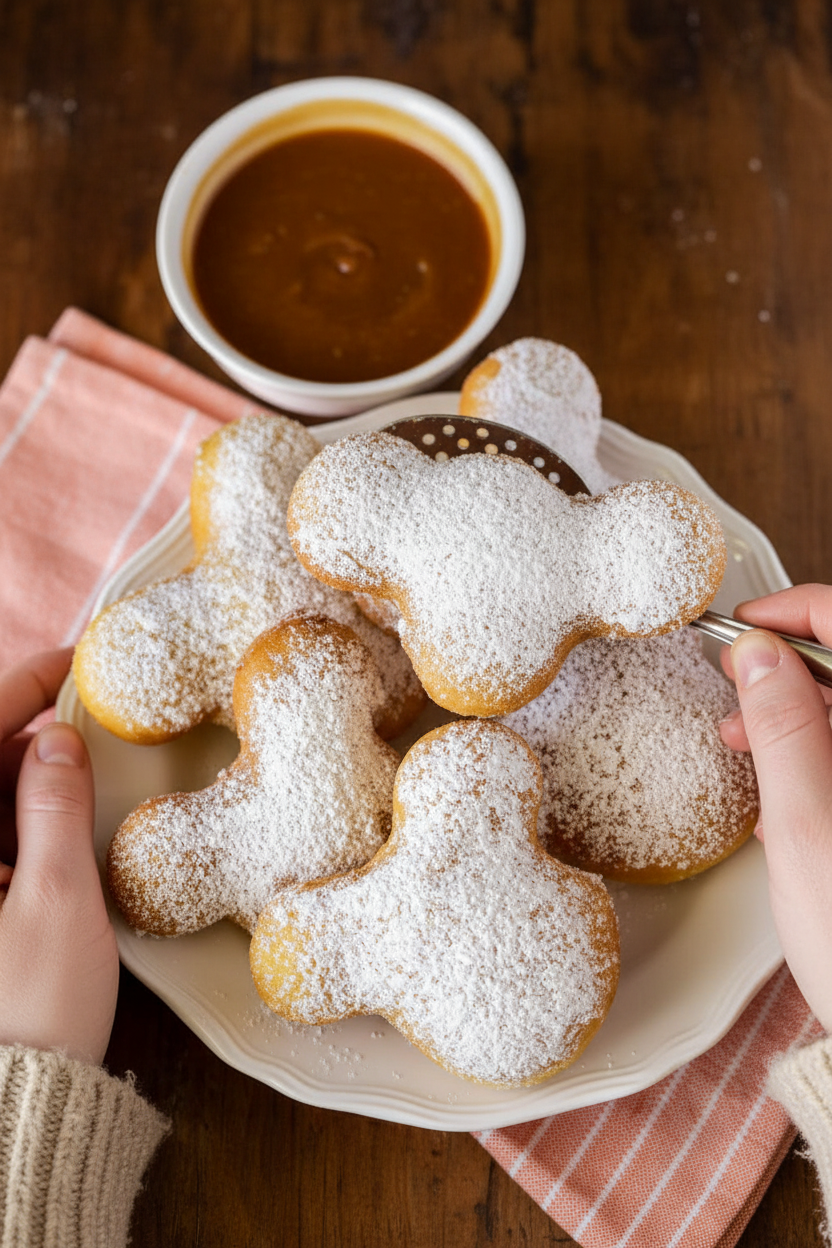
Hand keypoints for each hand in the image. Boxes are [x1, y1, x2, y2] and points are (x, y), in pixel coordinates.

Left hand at [0, 648, 117, 1063]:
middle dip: (32, 739)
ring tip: (90, 780)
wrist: (14, 1114)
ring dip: (32, 786)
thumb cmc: (25, 1014)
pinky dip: (26, 828)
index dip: (21, 690)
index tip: (71, 660)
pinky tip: (64, 832)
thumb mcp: (53, 901)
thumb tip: (56, 740)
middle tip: (97, 723)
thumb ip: (52, 808)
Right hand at [720, 585, 831, 1031]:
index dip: (795, 613)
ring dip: (800, 716)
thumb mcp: (806, 827)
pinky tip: (785, 795)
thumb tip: (760, 653)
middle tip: (734, 686)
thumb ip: (785, 728)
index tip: (742, 630)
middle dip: (791, 669)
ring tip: (745, 745)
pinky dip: (817, 759)